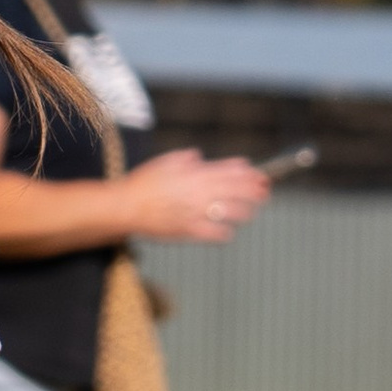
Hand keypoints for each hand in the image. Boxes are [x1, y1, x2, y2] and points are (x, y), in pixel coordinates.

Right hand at [123, 149, 269, 243]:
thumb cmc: (143, 183)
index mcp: (196, 173)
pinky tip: (228, 231)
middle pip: (238, 191)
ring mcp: (198, 212)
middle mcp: (202, 191)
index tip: (259, 175)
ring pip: (234, 212)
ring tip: (250, 212)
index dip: (249, 173)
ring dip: (246, 211)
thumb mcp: (164, 161)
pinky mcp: (192, 231)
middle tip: (265, 192)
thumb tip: (199, 157)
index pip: (231, 171)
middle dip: (255, 191)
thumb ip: (185, 158)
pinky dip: (226, 232)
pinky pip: (218, 233)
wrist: (126, 207)